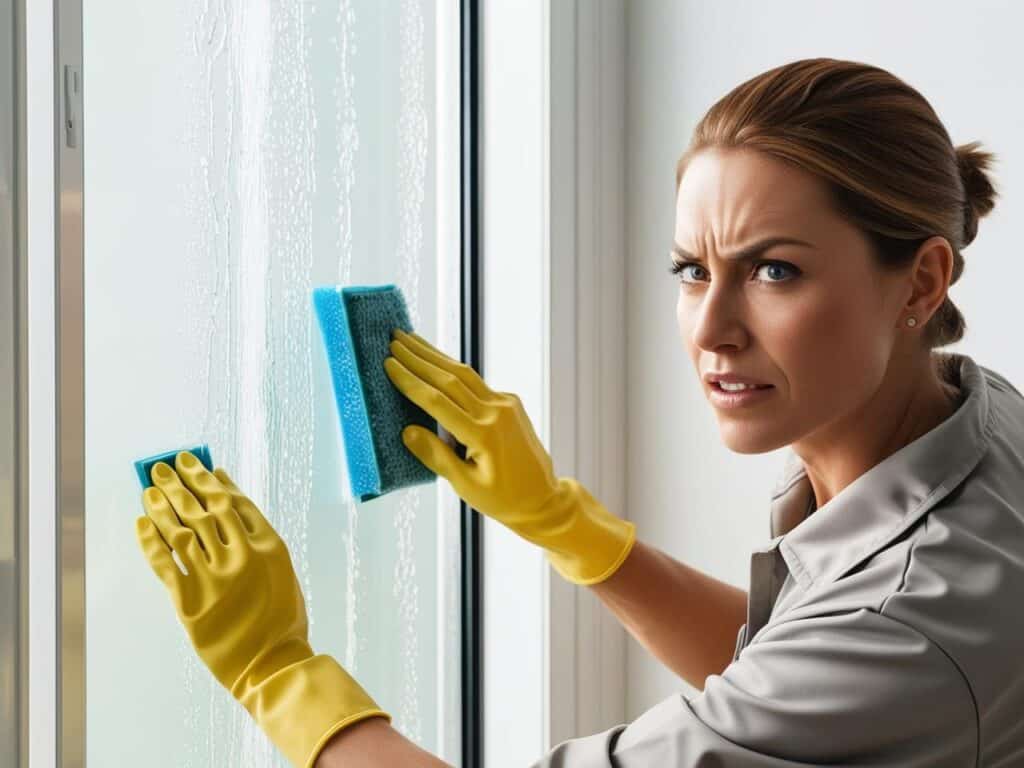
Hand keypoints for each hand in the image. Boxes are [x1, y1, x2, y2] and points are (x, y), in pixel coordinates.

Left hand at [135, 451, 389, 766]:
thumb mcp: (282, 572)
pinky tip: (142, 523)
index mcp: (269, 546)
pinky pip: (164, 562)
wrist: (272, 664)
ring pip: (182, 529)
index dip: (213, 481)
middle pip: (205, 508)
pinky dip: (151, 540)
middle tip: (166, 466)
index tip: (199, 465)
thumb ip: (259, 542)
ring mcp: (215, 578)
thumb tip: (235, 510)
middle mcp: (242, 556)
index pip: (235, 502)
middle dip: (183, 483)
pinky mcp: (190, 601)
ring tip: (150, 488)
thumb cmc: (282, 620)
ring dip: (163, 505)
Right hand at [383, 329, 635, 584]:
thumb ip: (437, 456)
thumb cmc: (502, 499)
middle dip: (418, 357)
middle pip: (449, 378)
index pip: (437, 401)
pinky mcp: (510, 402)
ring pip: (464, 374)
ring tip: (410, 339)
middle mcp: (496, 412)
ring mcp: (506, 404)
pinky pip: (476, 382)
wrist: (542, 498)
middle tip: (393, 338)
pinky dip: (453, 370)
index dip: (410, 381)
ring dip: (435, 355)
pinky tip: (436, 360)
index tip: (388, 363)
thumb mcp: (466, 486)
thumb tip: (407, 431)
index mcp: (483, 435)